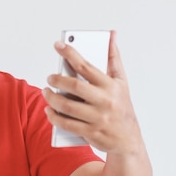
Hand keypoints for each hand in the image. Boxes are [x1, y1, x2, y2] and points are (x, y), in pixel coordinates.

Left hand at [42, 31, 144, 155]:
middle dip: (57, 80)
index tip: (58, 45)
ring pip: (68, 106)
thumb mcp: (122, 82)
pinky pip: (67, 123)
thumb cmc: (122, 106)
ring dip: (52, 98)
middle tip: (49, 78)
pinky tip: (49, 110)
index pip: (87, 66)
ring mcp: (97, 118)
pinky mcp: (90, 132)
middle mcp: (105, 101)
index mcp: (111, 86)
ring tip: (46, 92)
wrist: (128, 139)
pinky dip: (54, 116)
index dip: (71, 54)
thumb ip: (113, 58)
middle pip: (75, 86)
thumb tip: (111, 35)